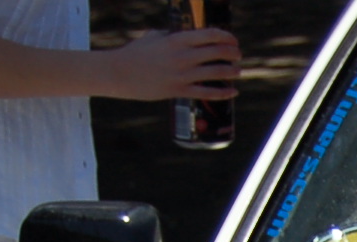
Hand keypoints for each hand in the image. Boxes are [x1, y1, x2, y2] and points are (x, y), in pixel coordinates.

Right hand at [97, 28, 241, 100]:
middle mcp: (182, 56)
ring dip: (232, 71)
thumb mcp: (154, 37)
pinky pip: (207, 93)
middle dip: (232, 53)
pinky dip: (223, 93)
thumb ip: (171, 35)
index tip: (233, 40)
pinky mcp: (179, 91)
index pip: (210, 35)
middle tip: (237, 55)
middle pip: (217, 52)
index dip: (226, 37)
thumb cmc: (135, 53)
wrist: (119, 73)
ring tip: (237, 71)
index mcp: (177, 40)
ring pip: (216, 73)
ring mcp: (182, 75)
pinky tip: (233, 92)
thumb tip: (187, 37)